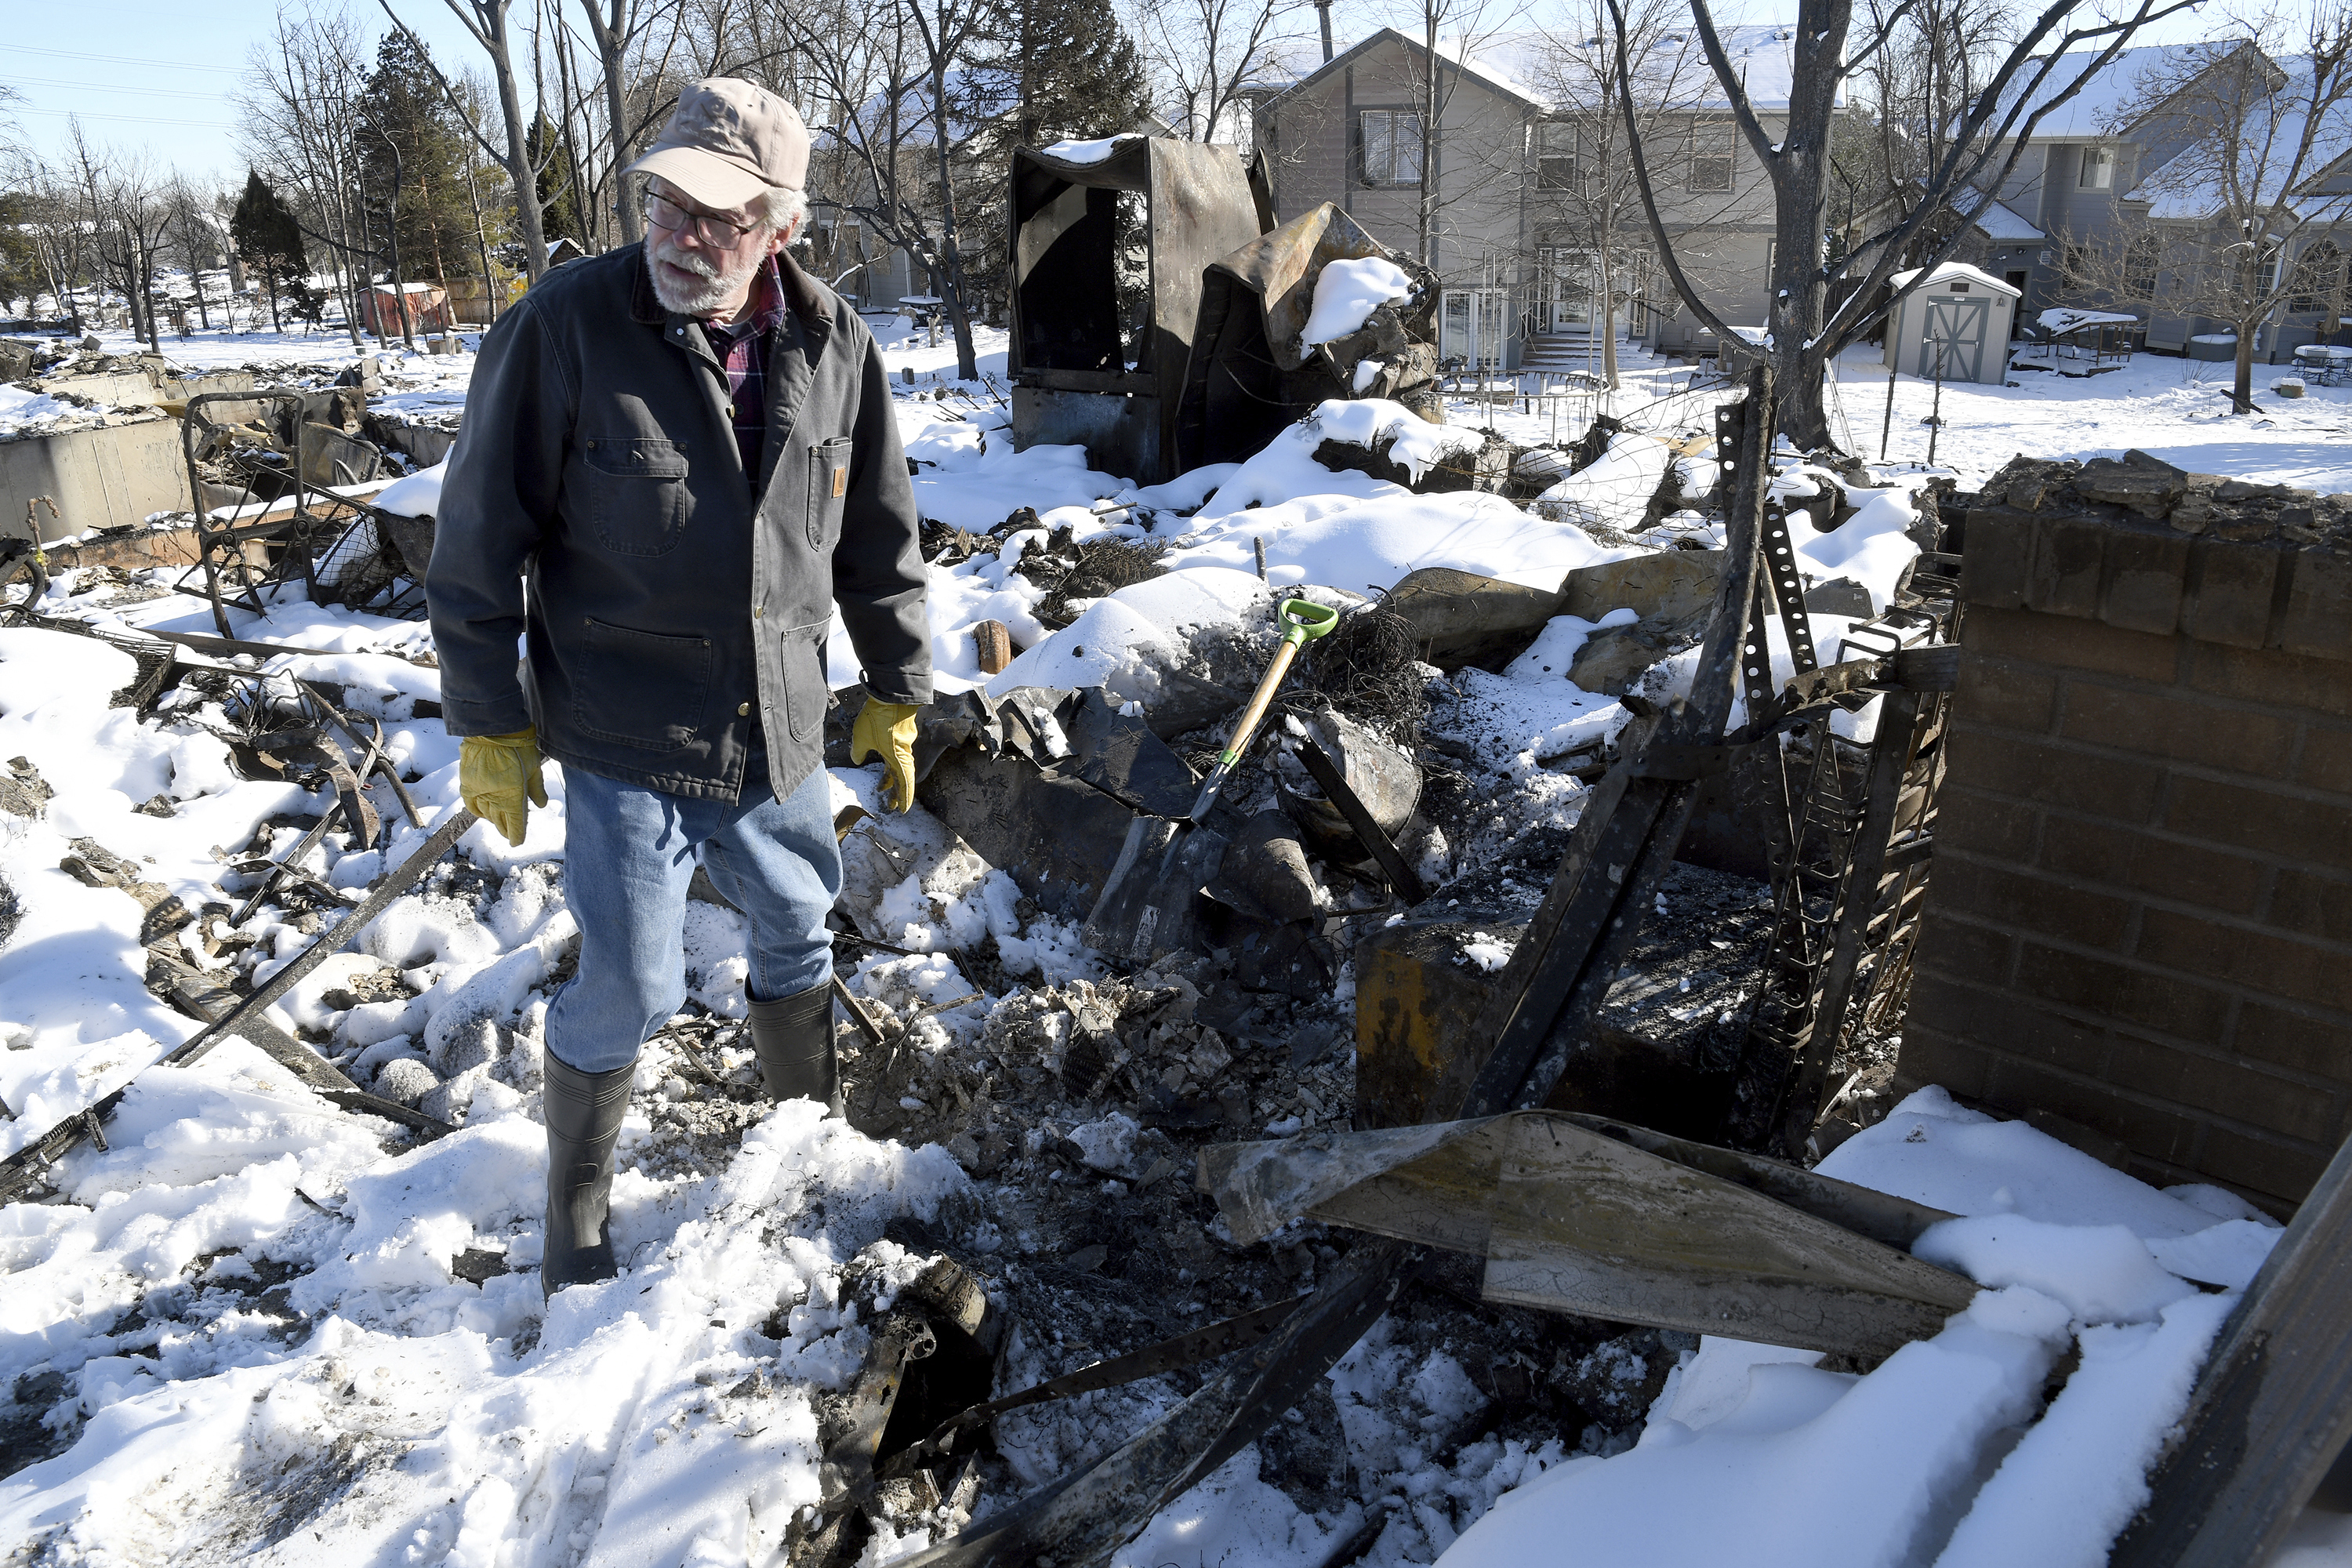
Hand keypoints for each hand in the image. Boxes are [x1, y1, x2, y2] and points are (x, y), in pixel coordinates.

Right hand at [459, 727, 547, 844]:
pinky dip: (478, 810)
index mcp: (513, 795)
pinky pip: (471, 804)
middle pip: (499, 820)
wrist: (492, 729)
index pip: (514, 823)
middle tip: (509, 834)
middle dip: (505, 829)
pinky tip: (483, 812)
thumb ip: (537, 789)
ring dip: (493, 820)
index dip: (516, 835)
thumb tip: (540, 805)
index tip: (516, 842)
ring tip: (498, 822)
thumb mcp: (534, 768)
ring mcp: (478, 791)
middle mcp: (494, 797)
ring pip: (486, 814)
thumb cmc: (519, 746)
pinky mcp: (467, 783)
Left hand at [850, 697, 920, 811]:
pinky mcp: (902, 731)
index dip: (903, 797)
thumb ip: (857, 752)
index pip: (904, 782)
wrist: (892, 693)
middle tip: (890, 804)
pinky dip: (891, 761)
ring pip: (899, 764)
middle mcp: (904, 751)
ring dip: (891, 776)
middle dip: (895, 791)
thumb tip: (857, 759)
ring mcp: (904, 741)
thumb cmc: (878, 716)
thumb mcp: (860, 738)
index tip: (902, 809)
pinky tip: (880, 759)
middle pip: (902, 776)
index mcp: (898, 757)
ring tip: (880, 787)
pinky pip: (898, 752)